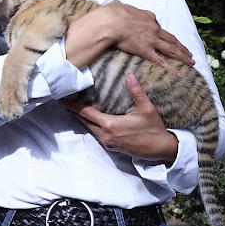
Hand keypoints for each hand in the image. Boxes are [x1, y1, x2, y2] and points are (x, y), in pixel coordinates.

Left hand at [61, 74, 178, 164]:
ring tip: (74, 111)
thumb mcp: (146, 108)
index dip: (74, 106)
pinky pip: (97, 135)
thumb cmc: (154, 129)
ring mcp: (109, 142)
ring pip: (90, 129)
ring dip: (82, 120)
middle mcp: (106, 135)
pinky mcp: (113, 147)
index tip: (63, 101)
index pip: (87, 113)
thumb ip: (137, 92)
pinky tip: (90, 122)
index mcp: (111, 125)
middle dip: (74, 112)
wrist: (161, 149)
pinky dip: (91, 126)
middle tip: (64, 104)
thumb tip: (130, 76)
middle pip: (85, 121)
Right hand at [65, 0, 193, 77]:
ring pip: (171, 50)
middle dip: (181, 47)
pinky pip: (161, 62)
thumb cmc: (113, 13)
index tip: (165, 37)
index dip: (163, 33)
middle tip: (189, 53)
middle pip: (171, 39)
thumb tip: (117, 5)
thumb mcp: (119, 5)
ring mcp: (152, 40)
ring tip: (191, 62)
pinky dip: (171, 69)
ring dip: (182, 56)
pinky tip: (179, 74)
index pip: (158, 26)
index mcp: (149, 17)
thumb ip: (121, 7)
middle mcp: (154, 29)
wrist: (111, 21)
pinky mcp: (146, 51)